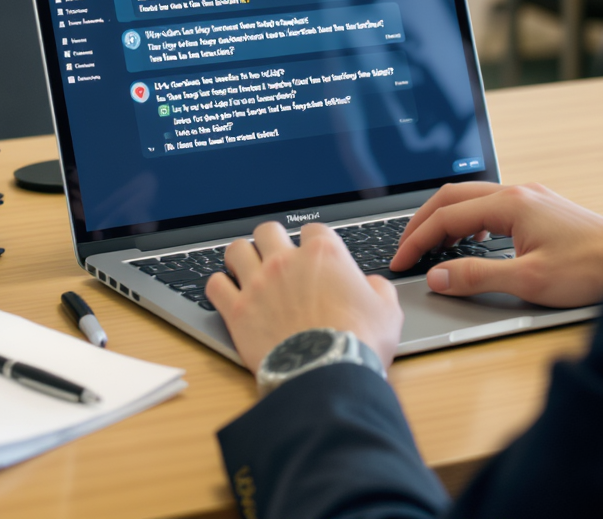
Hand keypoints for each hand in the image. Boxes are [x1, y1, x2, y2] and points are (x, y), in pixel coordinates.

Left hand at [206, 222, 403, 373]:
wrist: (327, 374)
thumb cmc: (358, 343)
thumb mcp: (387, 311)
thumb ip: (378, 288)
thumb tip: (371, 286)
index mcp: (324, 254)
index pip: (313, 228)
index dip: (313, 241)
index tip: (313, 255)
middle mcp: (286, 261)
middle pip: (267, 230)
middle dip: (271, 241)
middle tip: (275, 257)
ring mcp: (258, 283)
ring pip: (236, 250)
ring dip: (241, 258)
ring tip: (246, 269)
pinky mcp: (238, 310)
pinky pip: (214, 285)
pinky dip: (219, 287)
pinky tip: (228, 294)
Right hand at [389, 182, 602, 307]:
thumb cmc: (590, 270)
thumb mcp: (528, 280)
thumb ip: (476, 276)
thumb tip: (437, 275)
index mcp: (509, 204)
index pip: (446, 216)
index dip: (417, 240)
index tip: (400, 262)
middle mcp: (517, 192)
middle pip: (452, 196)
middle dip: (422, 222)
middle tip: (404, 249)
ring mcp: (530, 197)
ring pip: (472, 197)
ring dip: (445, 218)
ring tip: (430, 245)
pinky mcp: (541, 207)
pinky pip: (491, 204)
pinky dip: (468, 219)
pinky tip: (471, 239)